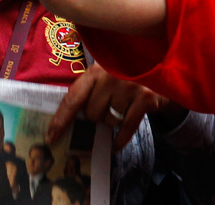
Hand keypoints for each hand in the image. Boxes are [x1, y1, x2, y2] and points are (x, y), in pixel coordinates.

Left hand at [48, 62, 165, 150]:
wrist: (163, 69)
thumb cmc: (127, 77)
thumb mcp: (105, 77)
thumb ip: (89, 91)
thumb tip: (62, 124)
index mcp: (96, 70)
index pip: (73, 99)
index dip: (61, 120)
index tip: (51, 138)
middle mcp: (111, 75)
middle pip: (92, 113)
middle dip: (98, 116)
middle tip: (111, 106)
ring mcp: (130, 85)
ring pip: (109, 120)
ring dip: (113, 120)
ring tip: (124, 107)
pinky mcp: (145, 97)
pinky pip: (125, 127)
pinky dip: (120, 139)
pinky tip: (116, 144)